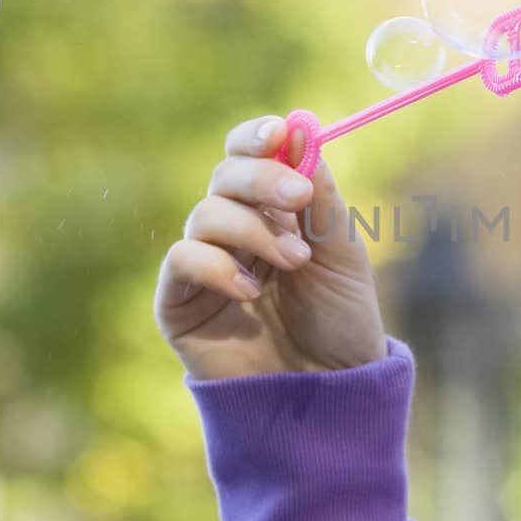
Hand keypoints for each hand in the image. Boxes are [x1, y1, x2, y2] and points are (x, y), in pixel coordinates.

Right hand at [154, 114, 386, 380]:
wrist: (328, 392)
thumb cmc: (340, 322)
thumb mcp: (341, 252)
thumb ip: (320, 195)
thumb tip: (301, 128)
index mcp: (272, 211)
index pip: (249, 156)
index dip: (256, 138)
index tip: (279, 132)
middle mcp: (233, 231)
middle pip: (225, 175)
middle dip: (262, 179)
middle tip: (299, 198)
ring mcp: (204, 265)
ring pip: (205, 213)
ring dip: (253, 230)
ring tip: (294, 262)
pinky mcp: (179, 302)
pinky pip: (183, 258)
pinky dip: (217, 265)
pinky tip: (251, 292)